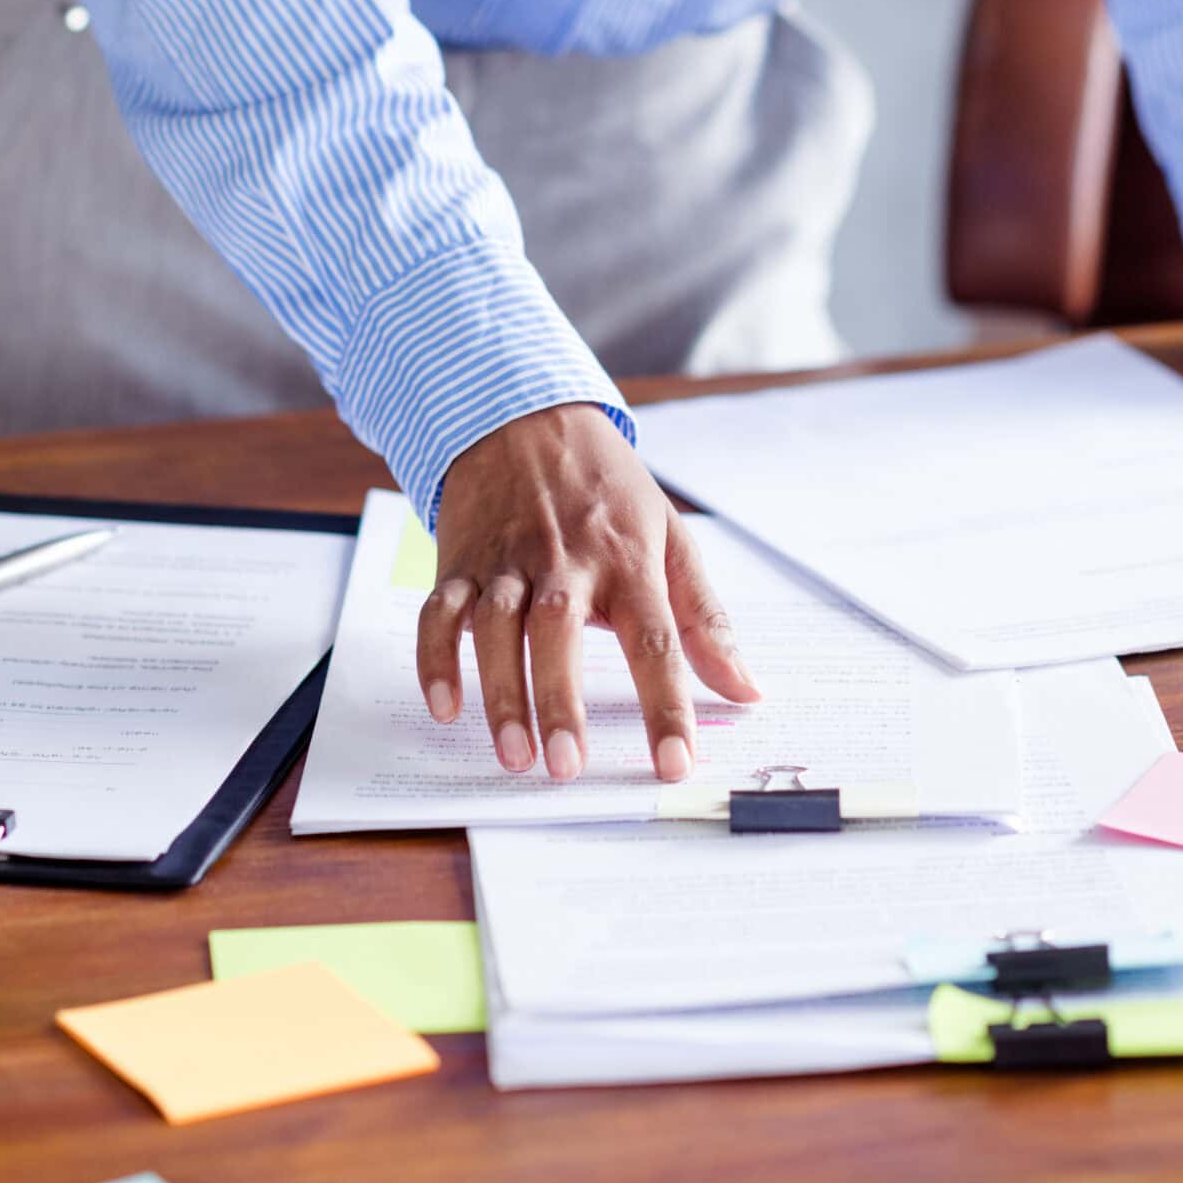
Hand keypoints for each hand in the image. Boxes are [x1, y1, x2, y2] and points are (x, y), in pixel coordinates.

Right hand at [416, 403, 758, 782]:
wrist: (525, 416)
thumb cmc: (608, 490)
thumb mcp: (670, 538)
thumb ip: (706, 620)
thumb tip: (747, 690)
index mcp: (628, 561)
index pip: (655, 641)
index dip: (666, 707)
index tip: (675, 766)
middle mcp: (565, 562)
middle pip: (560, 632)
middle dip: (562, 701)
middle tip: (567, 766)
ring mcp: (507, 562)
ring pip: (495, 628)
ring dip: (500, 692)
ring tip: (514, 756)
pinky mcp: (459, 562)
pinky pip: (438, 613)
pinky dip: (435, 659)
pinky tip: (444, 706)